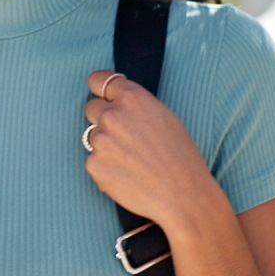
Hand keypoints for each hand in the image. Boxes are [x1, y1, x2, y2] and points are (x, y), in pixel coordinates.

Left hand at [83, 70, 216, 230]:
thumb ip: (135, 105)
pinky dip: (106, 167)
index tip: (102, 96)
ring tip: (132, 160)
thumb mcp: (164, 116)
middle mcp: (112, 115)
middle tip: (124, 136)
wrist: (183, 196)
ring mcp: (100, 141)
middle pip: (91, 108)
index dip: (99, 89)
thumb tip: (115, 102)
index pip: (97, 80)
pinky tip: (127, 175)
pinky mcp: (93, 165)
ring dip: (106, 144)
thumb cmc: (180, 156)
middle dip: (103, 118)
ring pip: (93, 136)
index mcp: (132, 98)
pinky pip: (94, 160)